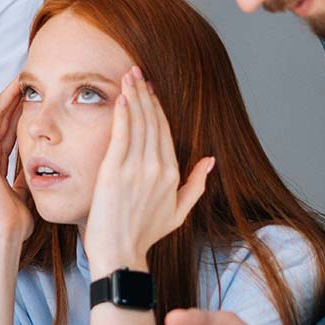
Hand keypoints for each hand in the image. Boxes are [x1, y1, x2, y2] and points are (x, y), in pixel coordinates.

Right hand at [0, 80, 32, 243]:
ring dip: (2, 97)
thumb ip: (28, 179)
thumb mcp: (27, 194)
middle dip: (12, 101)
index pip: (10, 133)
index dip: (19, 115)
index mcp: (1, 167)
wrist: (5, 233)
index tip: (30, 98)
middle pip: (2, 122)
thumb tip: (38, 170)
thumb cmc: (16, 221)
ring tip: (12, 78)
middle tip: (24, 80)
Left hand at [83, 67, 213, 275]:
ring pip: (137, 123)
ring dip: (132, 95)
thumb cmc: (145, 234)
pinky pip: (121, 134)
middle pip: (152, 121)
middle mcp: (158, 167)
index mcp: (173, 173)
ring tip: (127, 76)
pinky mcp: (114, 171)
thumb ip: (196, 185)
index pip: (165, 131)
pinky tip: (120, 96)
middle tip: (137, 72)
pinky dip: (122, 113)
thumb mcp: (179, 212)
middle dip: (144, 93)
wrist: (120, 252)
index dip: (156, 107)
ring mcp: (136, 168)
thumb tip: (210, 161)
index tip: (149, 89)